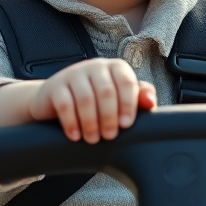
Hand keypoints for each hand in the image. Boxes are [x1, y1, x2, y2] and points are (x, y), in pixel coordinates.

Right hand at [29, 58, 156, 143]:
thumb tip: (150, 102)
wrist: (58, 99)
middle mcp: (95, 66)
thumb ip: (139, 98)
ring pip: (85, 98)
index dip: (128, 104)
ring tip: (93, 139)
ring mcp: (74, 74)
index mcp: (115, 68)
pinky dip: (72, 123)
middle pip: (106, 91)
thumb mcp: (120, 97)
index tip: (126, 124)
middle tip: (109, 136)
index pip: (126, 82)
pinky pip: (65, 104)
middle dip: (109, 118)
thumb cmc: (97, 100)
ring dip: (91, 123)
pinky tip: (76, 135)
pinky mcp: (55, 85)